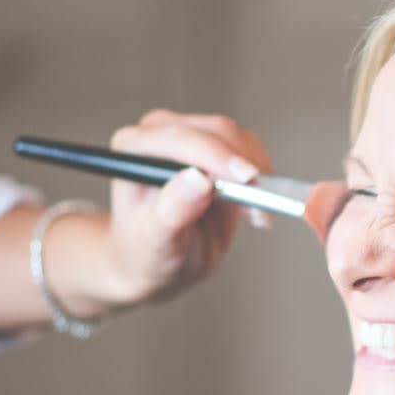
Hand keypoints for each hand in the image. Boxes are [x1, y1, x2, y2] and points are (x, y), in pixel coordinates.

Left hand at [98, 109, 274, 306]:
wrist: (161, 262)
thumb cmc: (149, 252)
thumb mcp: (157, 243)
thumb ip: (173, 211)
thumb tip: (199, 179)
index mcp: (133, 148)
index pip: (179, 139)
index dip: (215, 155)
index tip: (245, 178)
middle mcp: (160, 134)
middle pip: (214, 132)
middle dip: (240, 167)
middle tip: (255, 206)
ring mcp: (191, 137)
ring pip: (238, 138)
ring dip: (255, 174)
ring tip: (253, 214)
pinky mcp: (217, 148)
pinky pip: (250, 149)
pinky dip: (261, 177)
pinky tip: (253, 208)